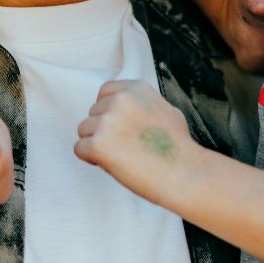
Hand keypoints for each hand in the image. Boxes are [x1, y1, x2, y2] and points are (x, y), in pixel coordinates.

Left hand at [73, 79, 199, 205]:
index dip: (110, 113)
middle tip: (126, 147)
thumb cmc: (178, 148)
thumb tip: (125, 108)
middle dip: (104, 131)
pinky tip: (113, 164)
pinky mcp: (99, 144)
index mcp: (135, 89)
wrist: (184, 173)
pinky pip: (80, 149)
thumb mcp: (165, 110)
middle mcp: (120, 100)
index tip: (121, 128)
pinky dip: (92, 159)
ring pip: (84, 131)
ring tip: (123, 156)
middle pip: (93, 114)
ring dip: (97, 145)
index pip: (104, 93)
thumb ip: (141, 105)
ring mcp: (108, 121)